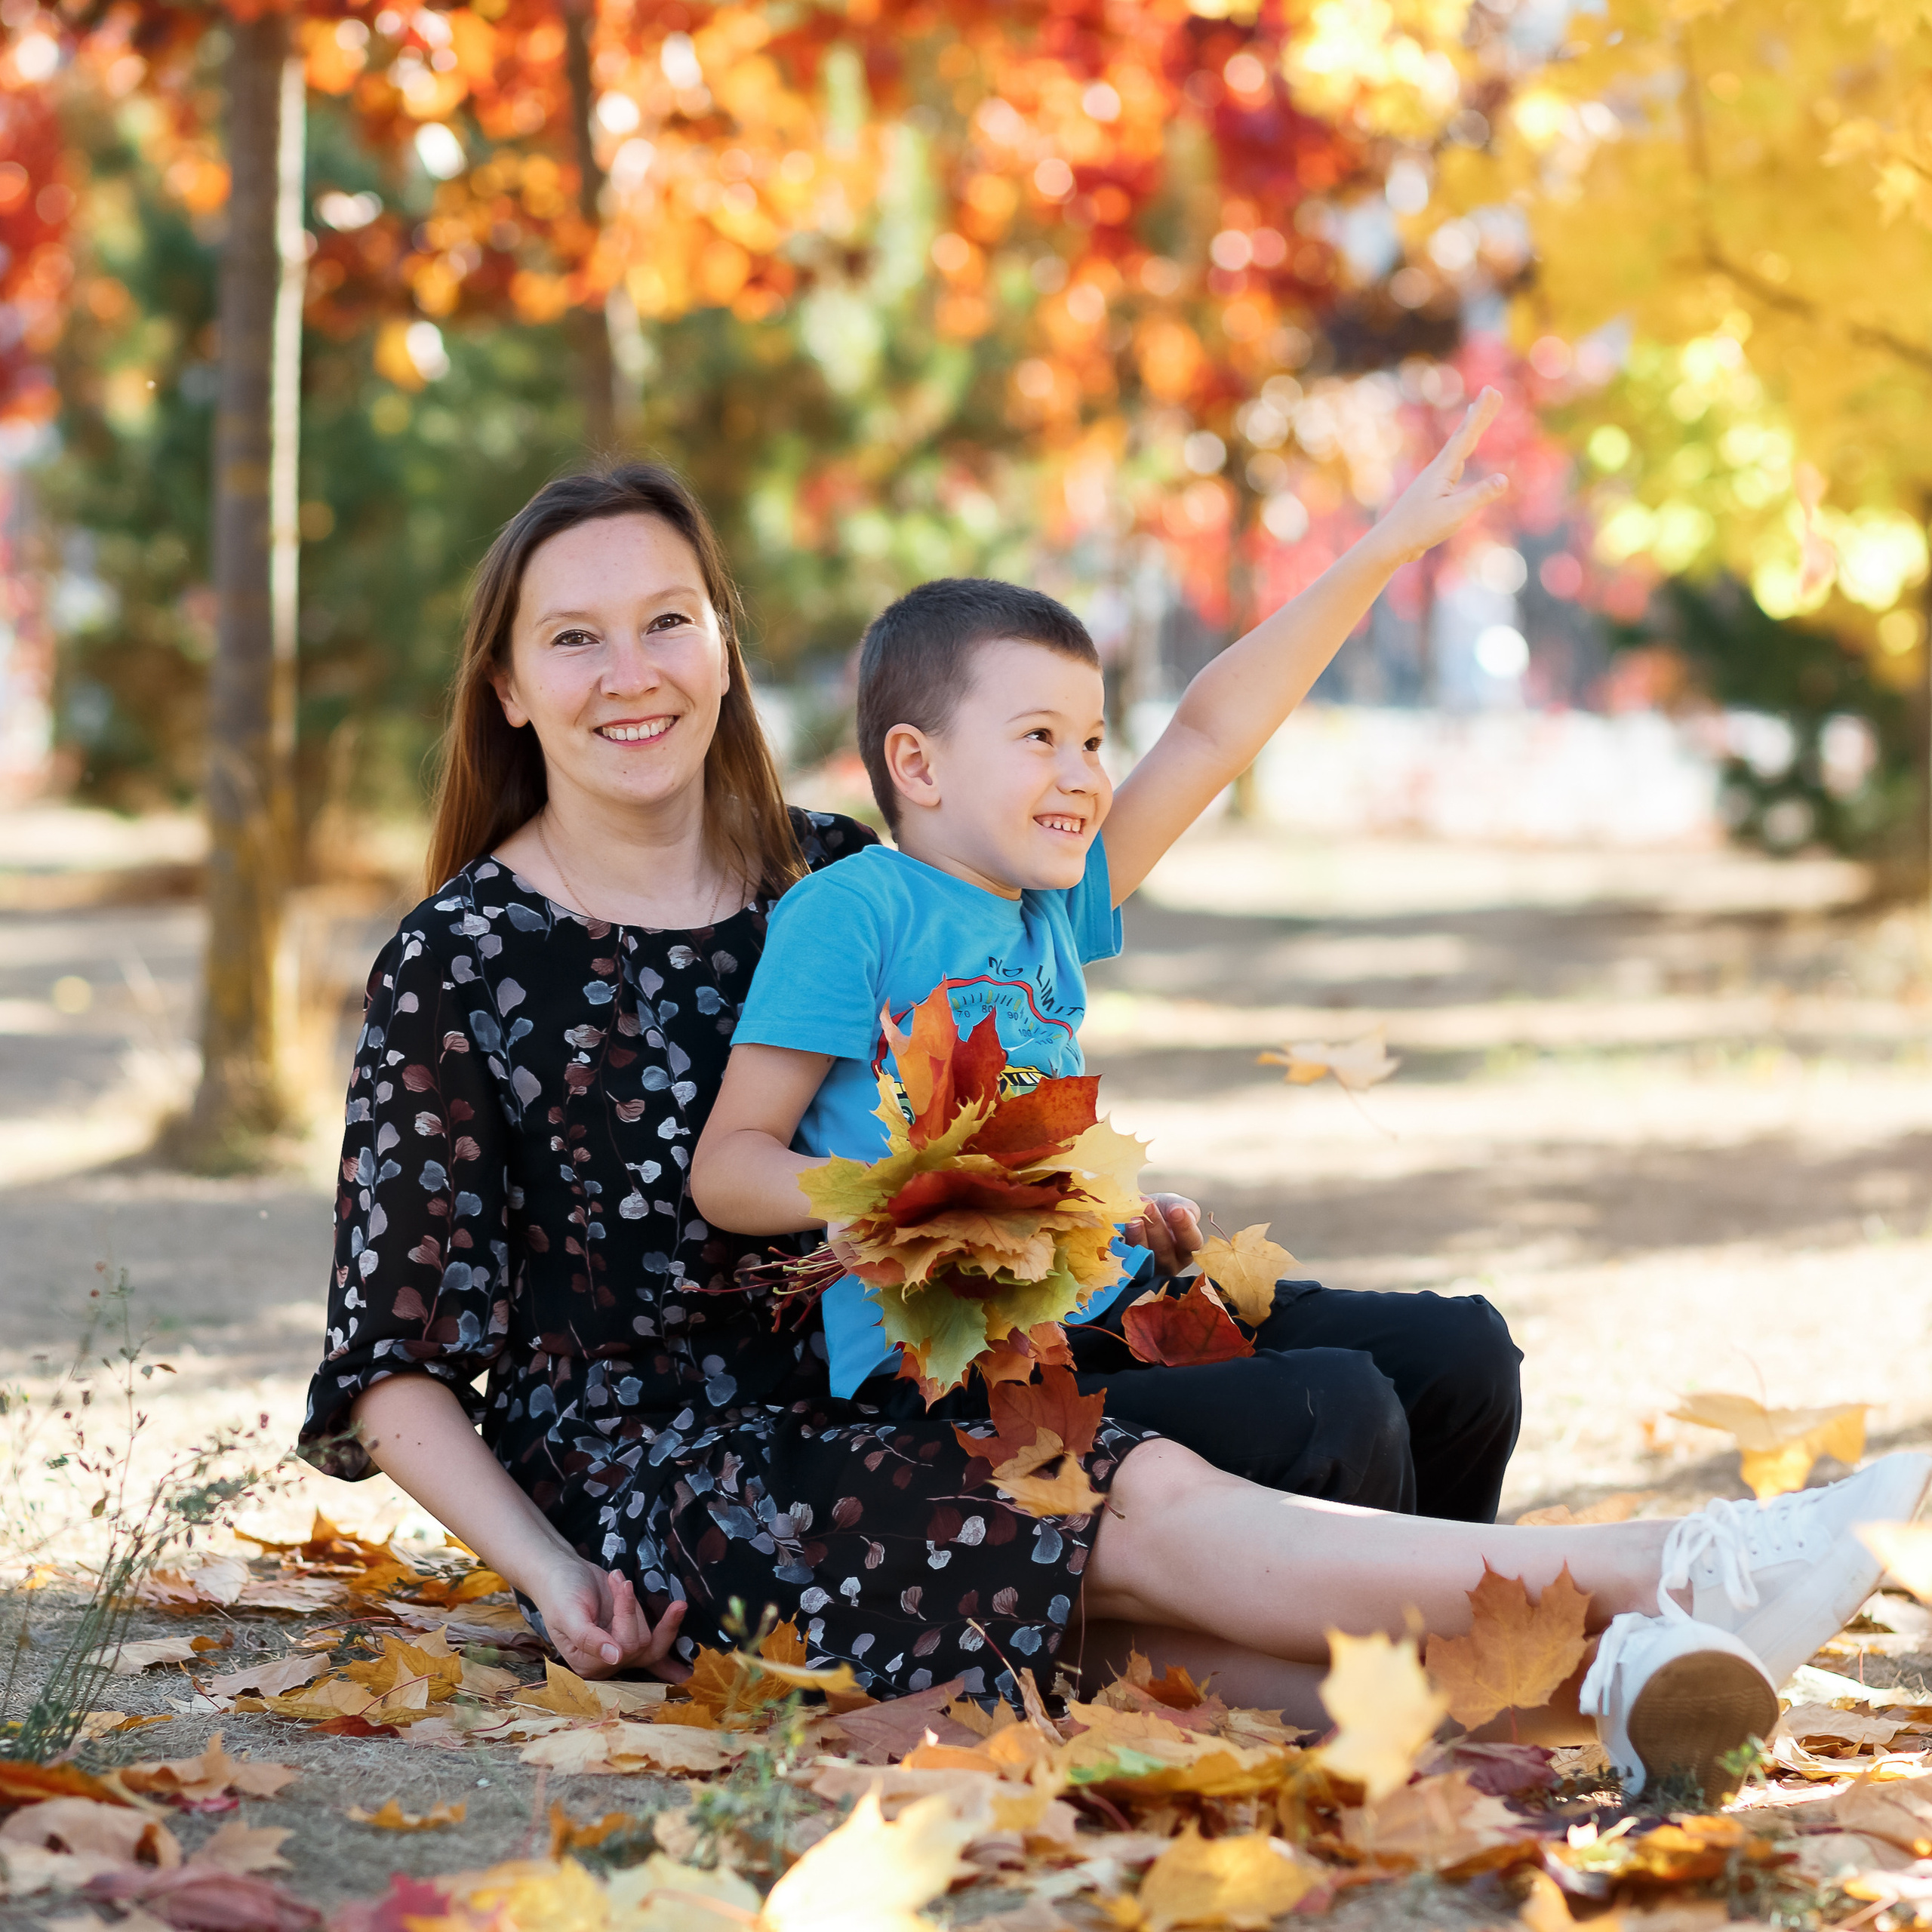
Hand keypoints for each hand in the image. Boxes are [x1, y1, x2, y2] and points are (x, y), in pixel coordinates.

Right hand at [527, 1555, 690, 1681]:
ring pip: (650, 1638)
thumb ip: (588, 1638)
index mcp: (587, 1663)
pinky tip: (686, 1671)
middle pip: (640, 1644)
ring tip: (617, 1581)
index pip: (623, 1647)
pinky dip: (669, 1647)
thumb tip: (615, 1658)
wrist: (563, 1572)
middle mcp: (606, 1663)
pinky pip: (656, 1649)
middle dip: (633, 1609)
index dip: (627, 1614)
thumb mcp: (568, 1613)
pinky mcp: (631, 1636)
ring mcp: (620, 1650)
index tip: (621, 1583)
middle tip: (620, 1581)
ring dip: (636, 1605)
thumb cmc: (560, 1591)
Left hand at [1124, 1193, 1202, 1276]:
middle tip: (1148, 1206)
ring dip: (1138, 1235)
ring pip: (1144, 1256)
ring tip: (1133, 1218)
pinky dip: (1123, 1243)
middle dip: (1156, 1226)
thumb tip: (1179, 1210)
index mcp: (1186, 1248)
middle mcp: (1170, 1263)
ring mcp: (1148, 1269)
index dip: (1185, 1227)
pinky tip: (1122, 1229)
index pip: (1192, 1243)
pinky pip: (1126, 1260)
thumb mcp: (1174, 1204)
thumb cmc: (1159, 1210)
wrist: (1133, 1213)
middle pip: (1165, 1250)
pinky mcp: (1128, 1269)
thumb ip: (1184, 1208)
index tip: (1176, 1210)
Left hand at [1374, 387, 1507, 565]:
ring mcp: (1434, 481)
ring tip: (1476, 414)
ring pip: (1458, 449)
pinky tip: (1461, 460)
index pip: (1467, 436)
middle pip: (1463, 437)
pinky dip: (1462, 454)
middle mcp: (1438, 470)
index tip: (1490, 390)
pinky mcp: (1432, 493)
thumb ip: (1479, 495)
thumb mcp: (1454, 513)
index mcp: (1443, 470)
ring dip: (1470, 431)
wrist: (1391, 543)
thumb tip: (1504, 478)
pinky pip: (1454, 466)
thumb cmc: (1420, 528)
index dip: (1481, 414)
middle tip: (1492, 392)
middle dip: (1480, 415)